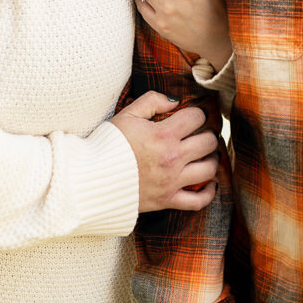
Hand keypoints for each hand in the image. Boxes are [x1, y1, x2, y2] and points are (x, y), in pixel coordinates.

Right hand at [110, 91, 219, 212]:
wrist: (91, 178)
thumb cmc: (108, 144)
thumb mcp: (127, 114)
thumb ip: (152, 101)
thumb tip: (175, 102)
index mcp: (163, 135)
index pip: (197, 118)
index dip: (197, 114)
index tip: (192, 117)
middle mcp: (172, 158)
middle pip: (208, 142)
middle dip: (208, 135)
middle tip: (201, 135)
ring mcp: (171, 181)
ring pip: (209, 170)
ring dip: (211, 160)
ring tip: (206, 155)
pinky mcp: (167, 200)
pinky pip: (198, 202)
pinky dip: (208, 193)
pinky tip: (209, 184)